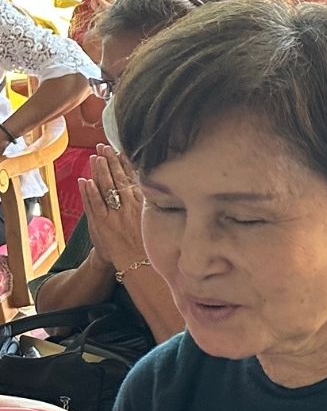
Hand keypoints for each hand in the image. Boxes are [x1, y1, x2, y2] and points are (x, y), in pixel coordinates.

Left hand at [77, 146, 145, 271]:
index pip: (133, 177)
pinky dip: (89, 192)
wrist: (138, 263)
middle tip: (103, 147)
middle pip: (118, 178)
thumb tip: (153, 181)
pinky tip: (85, 180)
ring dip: (99, 171)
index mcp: (144, 203)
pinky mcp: (102, 223)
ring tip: (94, 157)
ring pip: (106, 188)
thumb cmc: (148, 240)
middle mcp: (130, 206)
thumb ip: (152, 200)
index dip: (125, 162)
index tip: (119, 149)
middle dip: (110, 161)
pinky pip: (95, 204)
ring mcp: (115, 215)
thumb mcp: (156, 218)